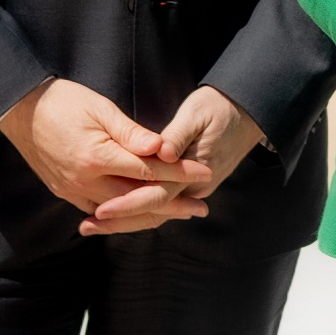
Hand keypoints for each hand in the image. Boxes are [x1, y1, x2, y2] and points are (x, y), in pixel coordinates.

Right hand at [0, 79, 212, 226]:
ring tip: (179, 215)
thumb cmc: (65, 102)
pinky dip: (124, 215)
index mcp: (97, 156)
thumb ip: (131, 132)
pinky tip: (142, 215)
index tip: (204, 175)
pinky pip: (100, 211)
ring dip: (150, 214)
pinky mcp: (65, 193)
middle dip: (172, 204)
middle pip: (137, 199)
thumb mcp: (101, 108)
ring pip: (119, 212)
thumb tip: (161, 147)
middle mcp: (84, 180)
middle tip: (202, 208)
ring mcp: (72, 191)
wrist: (21, 112)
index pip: (148, 170)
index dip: (179, 173)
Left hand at [85, 87, 264, 235]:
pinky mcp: (190, 186)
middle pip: (153, 212)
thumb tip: (161, 152)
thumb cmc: (220, 107)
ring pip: (156, 213)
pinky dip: (138, 211)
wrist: (249, 112)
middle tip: (86, 227)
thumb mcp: (199, 113)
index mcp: (196, 170)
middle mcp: (196, 188)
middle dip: (119, 222)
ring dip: (125, 220)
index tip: (100, 210)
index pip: (157, 196)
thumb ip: (178, 135)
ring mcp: (194, 189)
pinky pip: (161, 204)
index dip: (127, 205)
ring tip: (93, 224)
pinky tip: (117, 213)